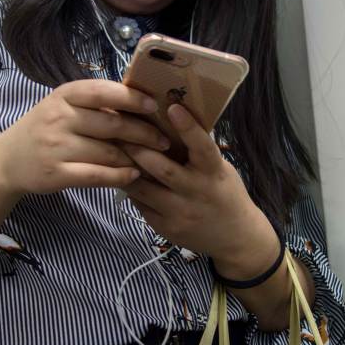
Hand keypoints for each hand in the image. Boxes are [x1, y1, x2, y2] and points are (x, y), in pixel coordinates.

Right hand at [0, 79, 170, 195]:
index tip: (154, 105)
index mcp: (64, 96)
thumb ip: (94, 103)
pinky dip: (120, 176)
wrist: (7, 161)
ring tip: (154, 159)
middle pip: (112, 125)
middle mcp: (58, 118)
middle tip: (164, 140)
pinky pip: (97, 175)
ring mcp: (56, 147)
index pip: (102, 92)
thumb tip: (141, 102)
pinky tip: (134, 176)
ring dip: (136, 157)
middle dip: (144, 133)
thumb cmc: (45, 129)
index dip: (132, 98)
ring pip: (108, 152)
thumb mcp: (63, 106)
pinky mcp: (56, 174)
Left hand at [120, 104, 280, 276]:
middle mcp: (196, 192)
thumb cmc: (225, 193)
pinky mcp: (165, 228)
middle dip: (138, 149)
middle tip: (119, 130)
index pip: (202, 147)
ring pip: (143, 188)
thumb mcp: (221, 170)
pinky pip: (141, 204)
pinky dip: (130, 189)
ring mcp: (179, 213)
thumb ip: (199, 153)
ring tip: (110, 151)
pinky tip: (121, 177)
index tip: (173, 106)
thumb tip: (171, 120)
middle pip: (162, 169)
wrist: (235, 238)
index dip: (188, 127)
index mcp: (213, 172)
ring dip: (125, 169)